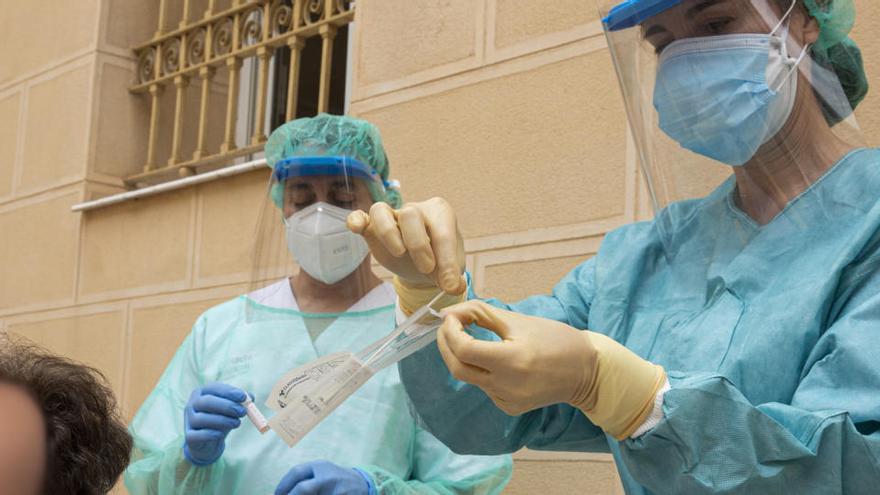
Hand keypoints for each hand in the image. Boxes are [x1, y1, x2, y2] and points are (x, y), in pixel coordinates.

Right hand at [183, 383, 247, 465]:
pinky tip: (221, 434)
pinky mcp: (189, 436)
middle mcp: (191, 404)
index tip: (244, 397)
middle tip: (243, 412)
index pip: (213, 388)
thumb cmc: (221, 419)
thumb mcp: (231, 409)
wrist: (208, 443)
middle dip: (227, 406)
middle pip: (207, 402)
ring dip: (222, 420)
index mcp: (202, 393)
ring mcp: (188, 420)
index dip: (229, 392)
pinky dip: (211, 434)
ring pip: (202, 419)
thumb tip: (251, 397)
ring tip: (237, 423)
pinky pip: (198, 435)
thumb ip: (241, 402)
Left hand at [274, 461, 372, 494]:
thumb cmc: (334, 480)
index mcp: (320, 466)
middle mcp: (328, 477)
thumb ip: (304, 479)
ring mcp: (337, 491)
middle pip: (303, 489)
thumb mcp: (321, 472)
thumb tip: (279, 493)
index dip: (283, 487)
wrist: (363, 484)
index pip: (296, 473)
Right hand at [347, 198, 466, 294]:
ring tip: (398, 253)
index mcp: (440, 213)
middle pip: (410, 214)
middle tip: (426, 269)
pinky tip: (356, 228)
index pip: (442, 231)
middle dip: (418, 244)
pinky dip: (356, 219)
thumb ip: (453, 277)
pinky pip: (362, 215)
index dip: (446, 259)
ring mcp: (392, 216)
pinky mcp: (373, 227)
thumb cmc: (439, 260)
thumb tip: (454, 287)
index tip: (448, 284)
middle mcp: (416, 209)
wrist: (424, 264)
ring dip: (388, 233)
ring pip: (382, 210)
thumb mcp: (451, 269)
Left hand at [437, 300, 597, 415]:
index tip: (450, 317)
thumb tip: (449, 313)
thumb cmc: (554, 338)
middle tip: (447, 327)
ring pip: (470, 378)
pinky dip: (479, 371)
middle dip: (446, 345)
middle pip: (458, 368)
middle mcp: (507, 385)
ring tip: (468, 338)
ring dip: (462, 357)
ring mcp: (507, 400)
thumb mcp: (518, 320)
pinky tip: (493, 361)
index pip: (464, 349)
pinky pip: (484, 388)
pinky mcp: (509, 408)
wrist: (585, 371)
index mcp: (511, 360)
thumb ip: (480, 314)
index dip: (450, 332)